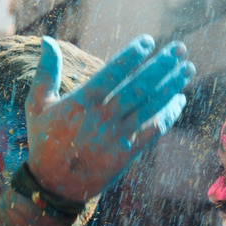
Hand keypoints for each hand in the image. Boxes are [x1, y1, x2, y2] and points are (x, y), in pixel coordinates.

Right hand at [25, 35, 193, 203]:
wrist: (53, 185)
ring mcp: (117, 136)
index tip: (149, 41)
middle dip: (162, 65)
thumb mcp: (37, 105)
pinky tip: (180, 99)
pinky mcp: (128, 153)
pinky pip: (154, 130)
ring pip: (151, 106)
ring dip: (172, 86)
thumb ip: (45, 72)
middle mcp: (103, 117)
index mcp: (82, 101)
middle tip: (180, 48)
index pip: (112, 73)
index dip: (131, 56)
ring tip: (188, 68)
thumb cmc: (44, 140)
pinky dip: (169, 114)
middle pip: (139, 86)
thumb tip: (48, 40)